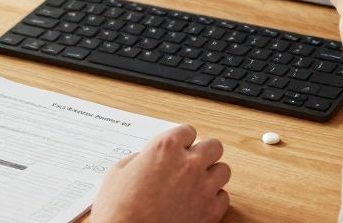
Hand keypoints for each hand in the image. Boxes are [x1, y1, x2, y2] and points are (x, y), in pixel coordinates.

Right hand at [90, 125, 230, 222]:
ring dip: (212, 174)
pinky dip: (214, 199)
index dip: (182, 140)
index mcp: (165, 148)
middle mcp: (188, 164)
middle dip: (204, 152)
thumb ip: (139, 159)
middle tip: (193, 162)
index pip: (188, 130)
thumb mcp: (118, 173)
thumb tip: (145, 160)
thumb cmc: (118, 210)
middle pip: (213, 146)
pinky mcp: (210, 212)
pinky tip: (200, 202)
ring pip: (224, 170)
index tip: (180, 147)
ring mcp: (203, 188)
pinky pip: (224, 197)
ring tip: (198, 183)